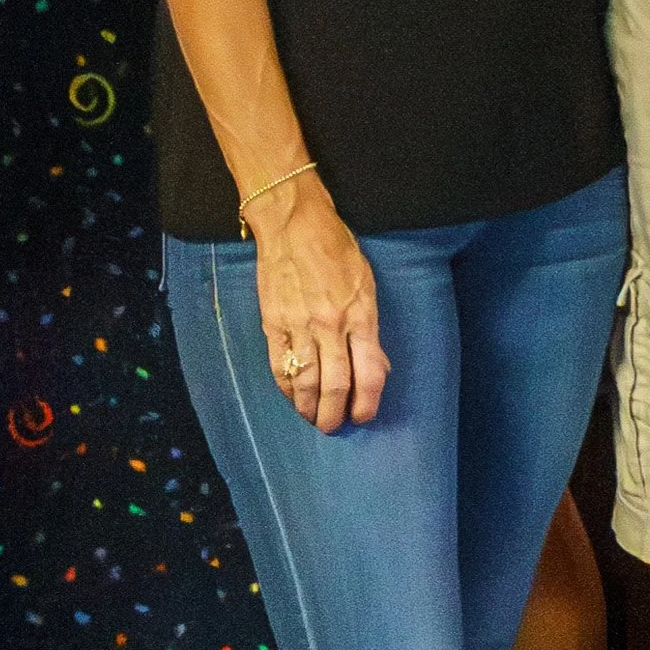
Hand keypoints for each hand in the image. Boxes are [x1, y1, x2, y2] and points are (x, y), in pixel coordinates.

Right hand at [245, 176, 387, 430]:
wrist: (293, 222)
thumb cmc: (335, 248)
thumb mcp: (366, 283)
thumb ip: (370, 326)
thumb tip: (376, 365)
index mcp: (361, 314)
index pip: (370, 371)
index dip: (368, 402)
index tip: (364, 416)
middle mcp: (331, 324)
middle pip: (337, 385)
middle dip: (336, 414)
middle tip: (334, 427)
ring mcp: (299, 325)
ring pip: (306, 381)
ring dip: (310, 408)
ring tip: (313, 419)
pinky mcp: (273, 323)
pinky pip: (279, 366)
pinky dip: (286, 389)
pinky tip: (292, 398)